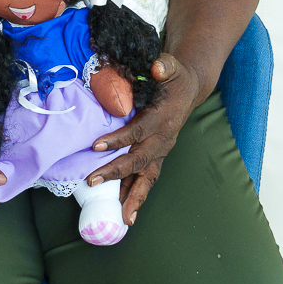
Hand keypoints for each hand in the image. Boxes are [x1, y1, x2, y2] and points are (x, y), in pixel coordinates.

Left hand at [87, 53, 198, 224]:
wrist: (190, 89)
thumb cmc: (175, 78)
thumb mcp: (172, 66)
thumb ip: (165, 65)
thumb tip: (157, 66)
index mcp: (163, 119)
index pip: (138, 131)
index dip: (118, 139)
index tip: (96, 146)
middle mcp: (163, 139)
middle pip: (139, 160)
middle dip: (116, 172)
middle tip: (92, 180)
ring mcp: (162, 150)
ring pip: (148, 177)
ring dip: (135, 197)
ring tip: (123, 218)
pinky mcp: (158, 155)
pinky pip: (147, 178)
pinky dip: (137, 194)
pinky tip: (126, 210)